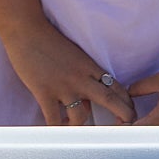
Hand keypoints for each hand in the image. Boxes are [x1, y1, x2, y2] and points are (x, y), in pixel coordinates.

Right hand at [0, 19, 134, 126]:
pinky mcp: (45, 91)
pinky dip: (56, 127)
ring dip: (79, 126)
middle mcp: (81, 77)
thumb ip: (83, 77)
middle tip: (126, 126)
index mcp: (90, 67)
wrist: (27, 30)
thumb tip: (85, 102)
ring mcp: (63, 86)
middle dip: (123, 114)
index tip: (130, 113)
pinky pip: (53, 118)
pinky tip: (55, 127)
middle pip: (110, 100)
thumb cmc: (49, 42)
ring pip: (80, 115)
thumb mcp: (75, 57)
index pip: (117, 87)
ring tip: (74, 127)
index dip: (126, 102)